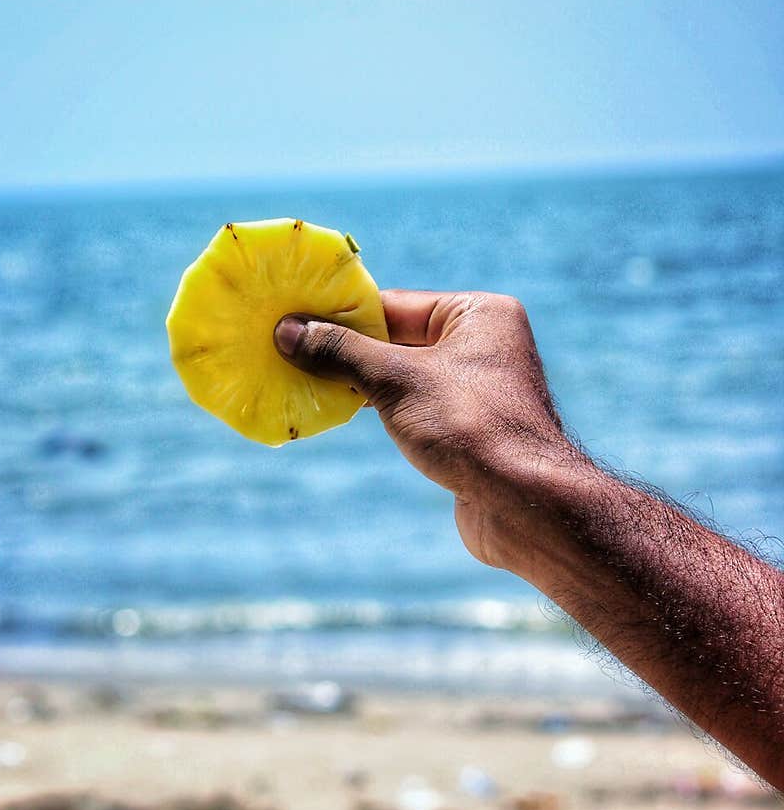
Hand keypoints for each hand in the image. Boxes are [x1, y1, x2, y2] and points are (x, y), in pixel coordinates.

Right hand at [274, 290, 571, 573]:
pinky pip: (411, 407)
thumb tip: (287, 331)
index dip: (340, 312)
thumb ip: (341, 352)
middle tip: (286, 349)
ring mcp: (477, 389)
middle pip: (397, 338)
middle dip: (345, 349)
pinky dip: (376, 409)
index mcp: (480, 314)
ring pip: (402, 376)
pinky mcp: (468, 429)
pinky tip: (336, 412)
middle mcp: (484, 345)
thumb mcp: (395, 381)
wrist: (523, 505)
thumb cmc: (467, 427)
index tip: (292, 318)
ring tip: (301, 380)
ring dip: (356, 381)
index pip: (395, 304)